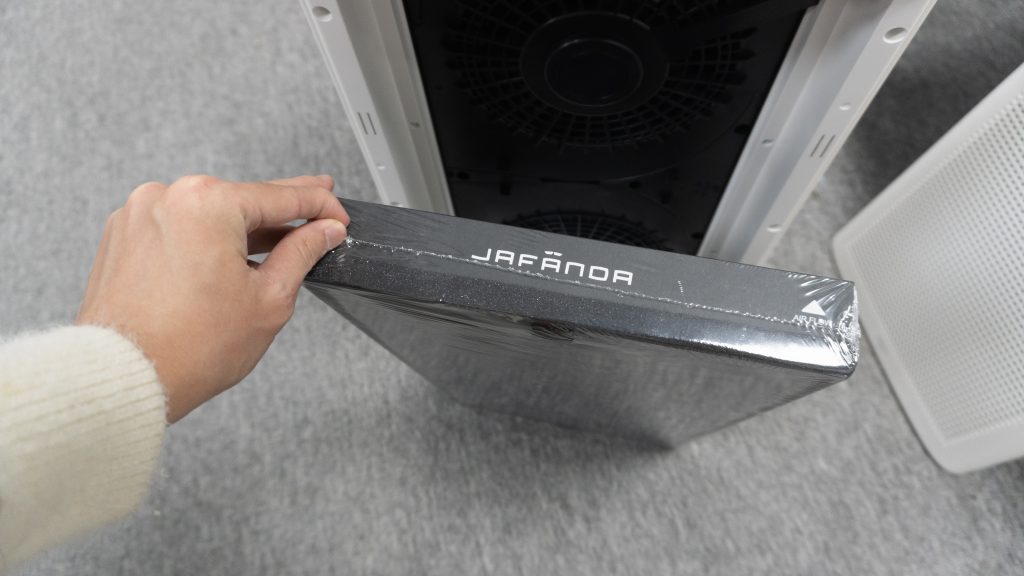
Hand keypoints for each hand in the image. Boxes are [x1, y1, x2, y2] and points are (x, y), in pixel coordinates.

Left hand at [77, 175, 348, 422]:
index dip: (320, 205)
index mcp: (207, 203)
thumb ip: (302, 253)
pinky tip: (226, 260)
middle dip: (282, 211)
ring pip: (208, 214)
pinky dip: (204, 239)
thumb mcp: (270, 298)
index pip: (281, 195)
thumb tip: (324, 232)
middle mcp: (167, 197)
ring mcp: (139, 215)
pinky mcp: (122, 237)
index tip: (338, 216)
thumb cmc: (189, 348)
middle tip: (317, 211)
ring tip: (275, 246)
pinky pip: (178, 227)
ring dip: (242, 228)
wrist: (123, 379)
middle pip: (242, 199)